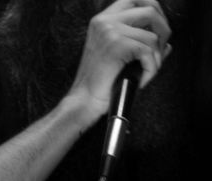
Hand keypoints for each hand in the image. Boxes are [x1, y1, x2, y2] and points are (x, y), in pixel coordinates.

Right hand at [69, 0, 171, 119]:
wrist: (84, 102)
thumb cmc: (99, 85)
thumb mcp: (119, 58)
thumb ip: (140, 45)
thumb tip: (167, 45)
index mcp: (103, 20)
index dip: (155, 10)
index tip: (159, 29)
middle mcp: (105, 21)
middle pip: (150, 8)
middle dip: (163, 30)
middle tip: (160, 50)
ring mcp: (110, 31)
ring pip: (152, 35)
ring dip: (157, 57)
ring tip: (148, 71)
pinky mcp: (117, 45)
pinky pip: (148, 51)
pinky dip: (151, 68)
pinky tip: (142, 79)